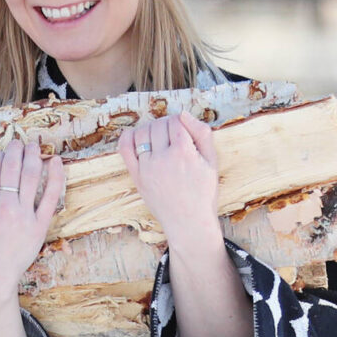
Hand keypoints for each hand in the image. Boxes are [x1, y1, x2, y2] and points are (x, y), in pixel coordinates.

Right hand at [0, 142, 66, 287]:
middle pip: (13, 166)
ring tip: (35, 146)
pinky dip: (56, 176)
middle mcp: (4, 205)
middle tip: (19, 142)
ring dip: (34, 155)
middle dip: (16, 149)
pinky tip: (56, 162)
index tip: (1, 153)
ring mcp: (23, 214)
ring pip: (32, 175)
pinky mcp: (39, 224)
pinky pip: (51, 196)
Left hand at [120, 114, 222, 252]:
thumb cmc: (203, 192)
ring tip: (159, 136)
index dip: (180, 121)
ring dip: (150, 129)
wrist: (189, 223)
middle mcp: (164, 158)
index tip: (184, 130)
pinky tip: (136, 135)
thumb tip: (183, 114)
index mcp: (185, 152)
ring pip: (142, 133)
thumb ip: (202, 134)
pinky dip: (127, 137)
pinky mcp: (137, 176)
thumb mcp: (212, 162)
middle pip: (159, 125)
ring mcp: (147, 167)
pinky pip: (125, 148)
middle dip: (166, 124)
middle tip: (173, 134)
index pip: (176, 121)